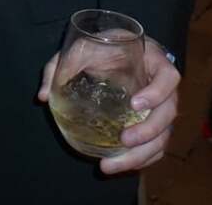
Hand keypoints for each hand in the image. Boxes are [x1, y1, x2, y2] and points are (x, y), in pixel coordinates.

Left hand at [36, 37, 180, 174]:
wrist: (117, 49)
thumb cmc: (104, 46)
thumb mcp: (83, 46)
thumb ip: (61, 65)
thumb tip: (42, 96)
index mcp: (153, 61)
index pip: (169, 77)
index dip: (157, 93)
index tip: (135, 103)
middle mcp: (163, 87)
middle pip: (169, 114)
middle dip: (148, 132)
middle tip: (124, 140)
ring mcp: (161, 108)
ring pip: (163, 136)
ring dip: (142, 154)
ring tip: (112, 164)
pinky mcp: (153, 123)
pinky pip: (155, 146)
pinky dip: (142, 159)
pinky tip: (119, 165)